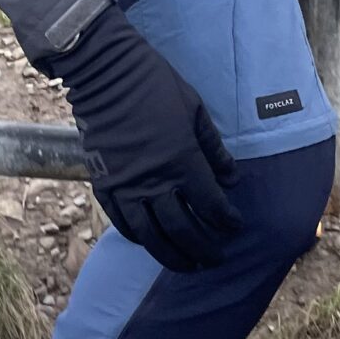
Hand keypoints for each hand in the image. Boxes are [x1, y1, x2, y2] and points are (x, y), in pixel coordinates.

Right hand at [55, 6, 240, 272]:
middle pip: (183, 229)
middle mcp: (154, 180)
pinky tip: (150, 243)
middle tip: (216, 258)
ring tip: (187, 265)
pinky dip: (138, 238)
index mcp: (182, 160)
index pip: (211, 204)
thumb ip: (214, 149)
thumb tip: (232, 179)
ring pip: (151, 236)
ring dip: (171, 256)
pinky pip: (122, 223)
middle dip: (204, 248)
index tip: (235, 226)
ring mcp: (126, 185)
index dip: (226, 221)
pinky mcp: (104, 184)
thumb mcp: (195, 109)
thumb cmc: (155, 85)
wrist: (105, 73)